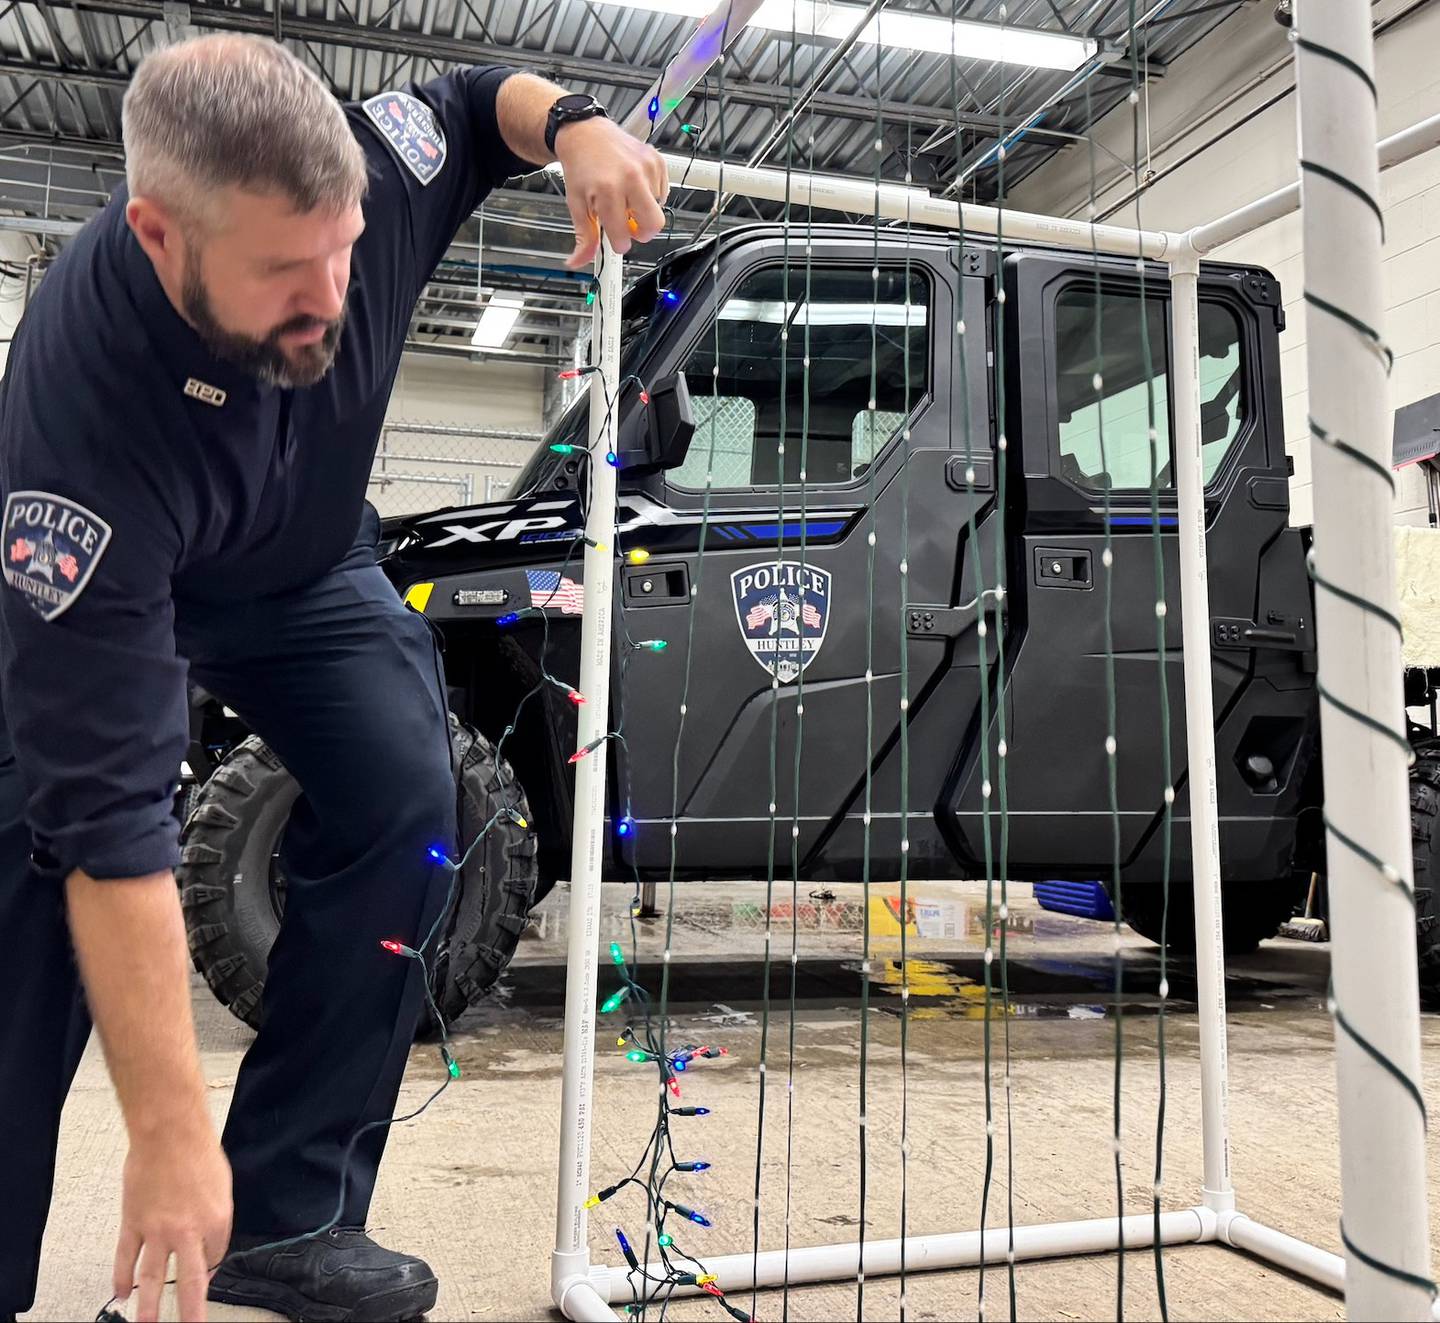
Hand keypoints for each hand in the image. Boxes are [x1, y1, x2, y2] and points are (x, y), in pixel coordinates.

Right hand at [113, 1120, 231, 1321]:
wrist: (170, 1132)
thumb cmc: (199, 1152)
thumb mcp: (222, 1187)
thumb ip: (216, 1219)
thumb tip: (208, 1244)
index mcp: (217, 1220)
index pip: (215, 1257)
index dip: (210, 1266)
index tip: (205, 1273)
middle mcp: (188, 1231)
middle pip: (190, 1281)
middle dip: (190, 1312)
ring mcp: (157, 1230)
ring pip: (152, 1278)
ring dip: (149, 1307)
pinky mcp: (133, 1223)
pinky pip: (126, 1258)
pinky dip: (121, 1278)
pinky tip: (120, 1295)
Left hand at [556, 118, 668, 268]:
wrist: (585, 134)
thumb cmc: (581, 168)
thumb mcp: (577, 204)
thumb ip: (584, 237)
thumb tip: (579, 260)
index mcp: (608, 191)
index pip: (624, 236)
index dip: (619, 242)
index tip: (615, 236)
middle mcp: (631, 178)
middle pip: (654, 225)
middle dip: (642, 232)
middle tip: (629, 225)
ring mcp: (646, 167)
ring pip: (658, 209)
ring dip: (643, 210)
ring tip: (626, 198)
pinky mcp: (656, 160)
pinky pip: (662, 192)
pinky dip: (650, 195)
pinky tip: (634, 187)